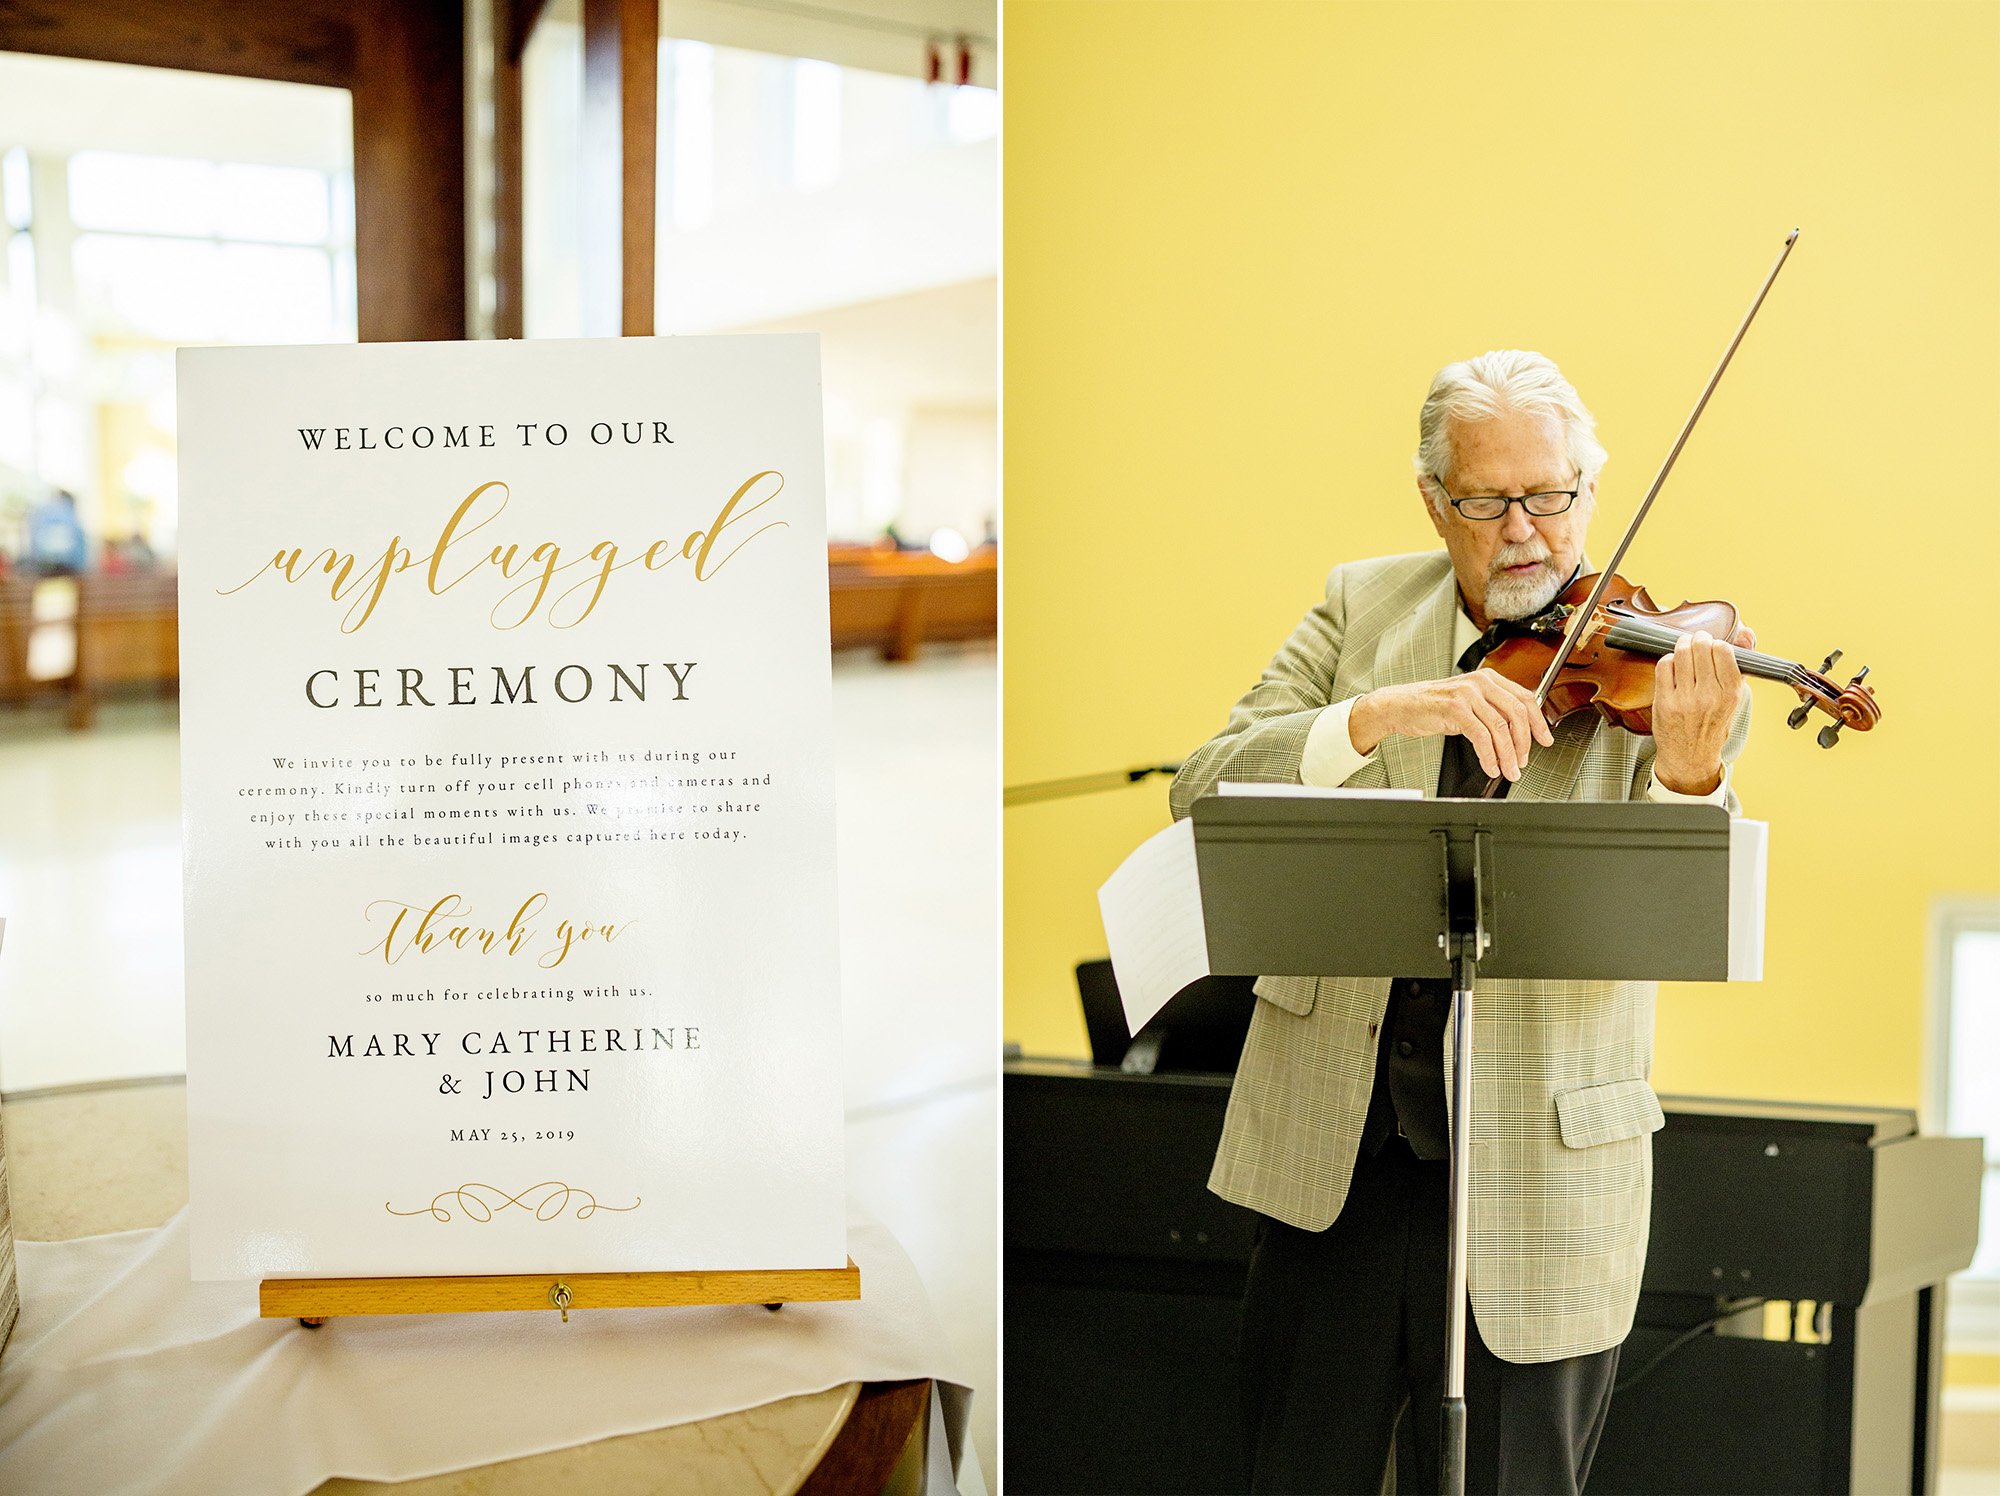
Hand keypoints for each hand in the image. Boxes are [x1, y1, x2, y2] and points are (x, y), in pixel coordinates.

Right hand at [1350, 672, 1555, 781]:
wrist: (1400, 706)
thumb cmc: (1432, 706)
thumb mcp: (1468, 703)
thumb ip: (1491, 710)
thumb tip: (1517, 733)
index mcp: (1488, 679)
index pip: (1525, 698)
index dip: (1539, 722)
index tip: (1545, 740)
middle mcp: (1481, 682)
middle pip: (1517, 714)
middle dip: (1524, 743)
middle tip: (1523, 762)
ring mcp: (1468, 694)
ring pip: (1501, 728)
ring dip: (1507, 755)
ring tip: (1508, 770)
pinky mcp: (1455, 708)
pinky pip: (1481, 737)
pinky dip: (1489, 756)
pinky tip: (1490, 766)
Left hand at [1651, 627, 1748, 793]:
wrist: (1690, 756)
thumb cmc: (1714, 721)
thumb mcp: (1734, 695)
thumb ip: (1741, 662)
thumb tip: (1747, 632)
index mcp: (1731, 693)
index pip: (1723, 650)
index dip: (1716, 642)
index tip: (1713, 646)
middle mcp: (1710, 696)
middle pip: (1700, 647)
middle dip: (1697, 639)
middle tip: (1696, 641)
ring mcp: (1685, 700)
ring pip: (1681, 653)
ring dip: (1681, 645)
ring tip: (1684, 648)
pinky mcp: (1664, 702)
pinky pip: (1664, 666)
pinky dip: (1667, 660)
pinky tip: (1672, 665)